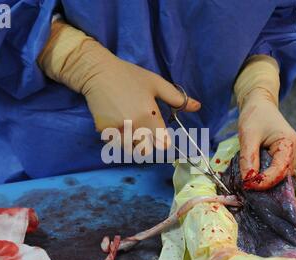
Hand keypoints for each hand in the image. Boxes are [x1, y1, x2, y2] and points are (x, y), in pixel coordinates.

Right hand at [38, 20, 200, 153]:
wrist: (98, 72)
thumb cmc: (130, 76)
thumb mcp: (156, 83)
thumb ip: (176, 98)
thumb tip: (197, 107)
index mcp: (149, 115)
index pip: (162, 144)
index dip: (163, 142)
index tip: (161, 137)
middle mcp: (134, 125)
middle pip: (144, 151)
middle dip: (146, 145)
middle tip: (144, 132)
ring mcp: (117, 129)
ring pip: (129, 149)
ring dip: (131, 143)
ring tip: (130, 127)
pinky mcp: (103, 130)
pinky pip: (114, 142)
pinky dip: (116, 138)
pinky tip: (117, 123)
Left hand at [238, 88, 295, 190]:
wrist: (261, 106)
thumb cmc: (255, 116)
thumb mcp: (248, 135)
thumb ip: (248, 158)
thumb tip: (248, 180)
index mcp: (289, 143)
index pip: (281, 170)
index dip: (265, 181)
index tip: (248, 185)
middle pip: (283, 177)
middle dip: (266, 184)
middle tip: (247, 186)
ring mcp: (293, 156)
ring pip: (281, 177)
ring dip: (266, 181)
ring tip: (250, 181)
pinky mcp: (287, 158)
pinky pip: (278, 172)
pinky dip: (267, 176)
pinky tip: (255, 175)